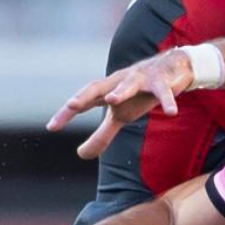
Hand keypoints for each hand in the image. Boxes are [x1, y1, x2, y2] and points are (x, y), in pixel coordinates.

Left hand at [47, 50, 195, 158]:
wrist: (172, 69)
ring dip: (121, 91)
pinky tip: (171, 112)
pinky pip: (164, 92)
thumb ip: (101, 135)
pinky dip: (167, 101)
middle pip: (98, 86)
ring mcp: (141, 79)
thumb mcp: (120, 116)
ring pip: (129, 84)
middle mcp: (119, 82)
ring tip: (112, 100)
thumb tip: (80, 154)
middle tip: (72, 105)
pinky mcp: (162, 81)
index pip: (83, 101)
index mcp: (106, 91)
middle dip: (85, 95)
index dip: (66, 113)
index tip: (51, 127)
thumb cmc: (140, 93)